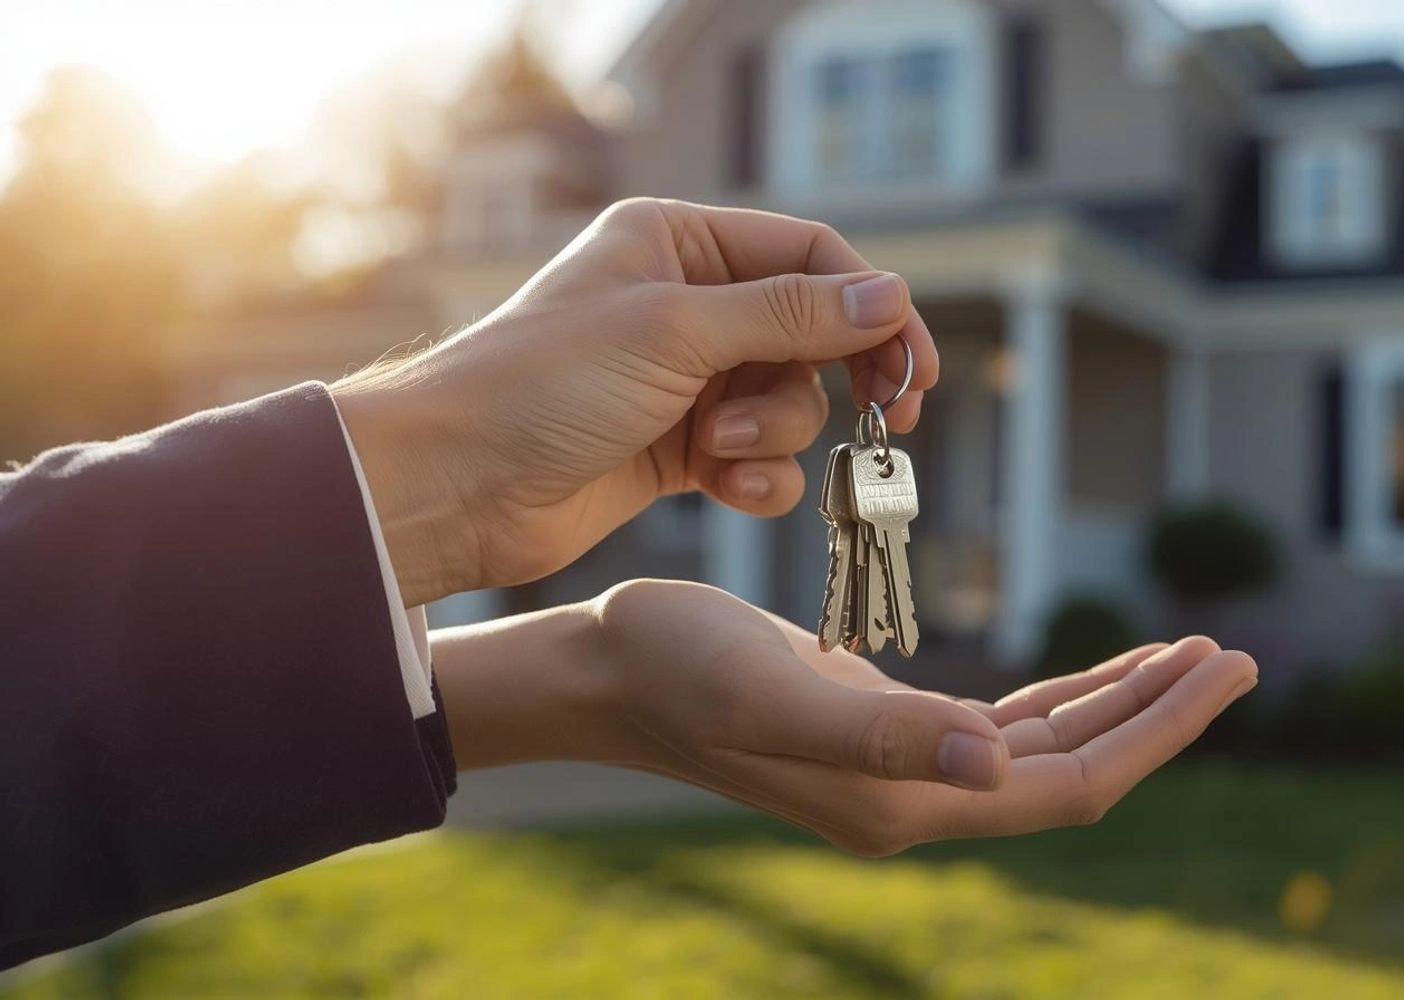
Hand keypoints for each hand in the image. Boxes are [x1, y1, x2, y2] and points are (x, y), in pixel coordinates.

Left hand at [333, 198, 938, 605]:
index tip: (914, 364)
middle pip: (812, 332)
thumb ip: (791, 315)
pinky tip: (721, 487)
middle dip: (836, 377)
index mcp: (676, 243)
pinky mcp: (679, 449)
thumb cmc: (542, 384)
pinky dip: (755, 476)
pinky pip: (758, 458)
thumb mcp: (677, 331)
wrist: (456, 486)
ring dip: (772, 434)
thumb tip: (890, 297)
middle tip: (895, 415)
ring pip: (788, 402)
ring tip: (716, 451)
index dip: (871, 305)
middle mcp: (685, 303)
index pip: (808, 257)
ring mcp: (684, 379)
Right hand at [432, 580, 1257, 855]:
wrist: (603, 671)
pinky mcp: (882, 736)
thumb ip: (883, 732)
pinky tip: (1091, 669)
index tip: (1227, 669)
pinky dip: (1057, 696)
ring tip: (1189, 654)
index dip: (1156, 734)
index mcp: (908, 802)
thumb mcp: (773, 691)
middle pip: (1072, 771)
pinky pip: (999, 727)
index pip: (1069, 785)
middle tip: (1235, 655)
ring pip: (1042, 749)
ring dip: (1117, 703)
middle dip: (1158, 716)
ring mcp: (900, 774)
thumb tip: (1000, 763)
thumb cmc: (675, 666)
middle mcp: (915, 800)